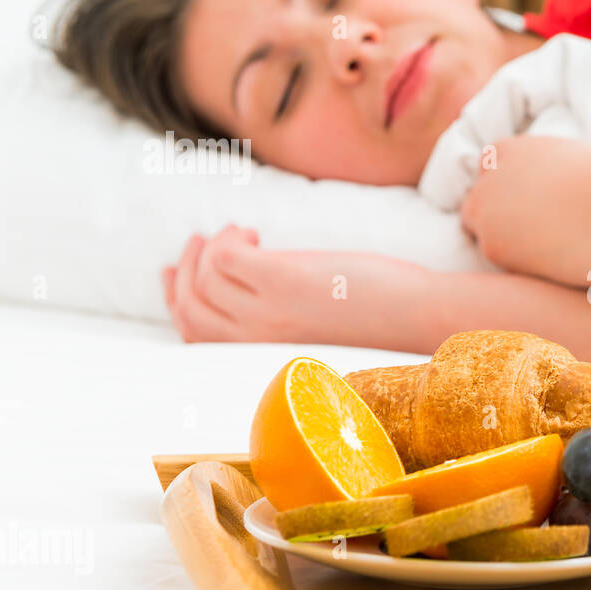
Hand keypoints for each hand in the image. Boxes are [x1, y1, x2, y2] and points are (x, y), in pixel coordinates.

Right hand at [161, 225, 432, 350]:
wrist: (417, 318)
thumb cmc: (379, 321)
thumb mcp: (318, 327)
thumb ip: (283, 317)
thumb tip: (258, 288)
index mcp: (266, 355)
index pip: (196, 336)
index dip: (177, 301)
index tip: (173, 272)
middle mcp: (261, 342)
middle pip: (191, 308)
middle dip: (184, 272)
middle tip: (200, 243)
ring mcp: (270, 314)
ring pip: (205, 279)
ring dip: (209, 248)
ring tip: (238, 234)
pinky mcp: (285, 283)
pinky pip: (227, 257)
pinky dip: (229, 239)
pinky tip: (254, 233)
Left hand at [459, 136, 590, 284]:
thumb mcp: (572, 161)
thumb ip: (544, 173)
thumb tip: (548, 195)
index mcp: (507, 150)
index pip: (487, 174)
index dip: (505, 197)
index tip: (528, 212)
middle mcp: (488, 177)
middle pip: (476, 208)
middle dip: (498, 224)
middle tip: (535, 241)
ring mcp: (484, 210)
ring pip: (486, 238)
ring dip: (511, 249)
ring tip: (554, 252)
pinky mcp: (492, 245)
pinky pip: (501, 263)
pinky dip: (522, 267)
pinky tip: (553, 264)